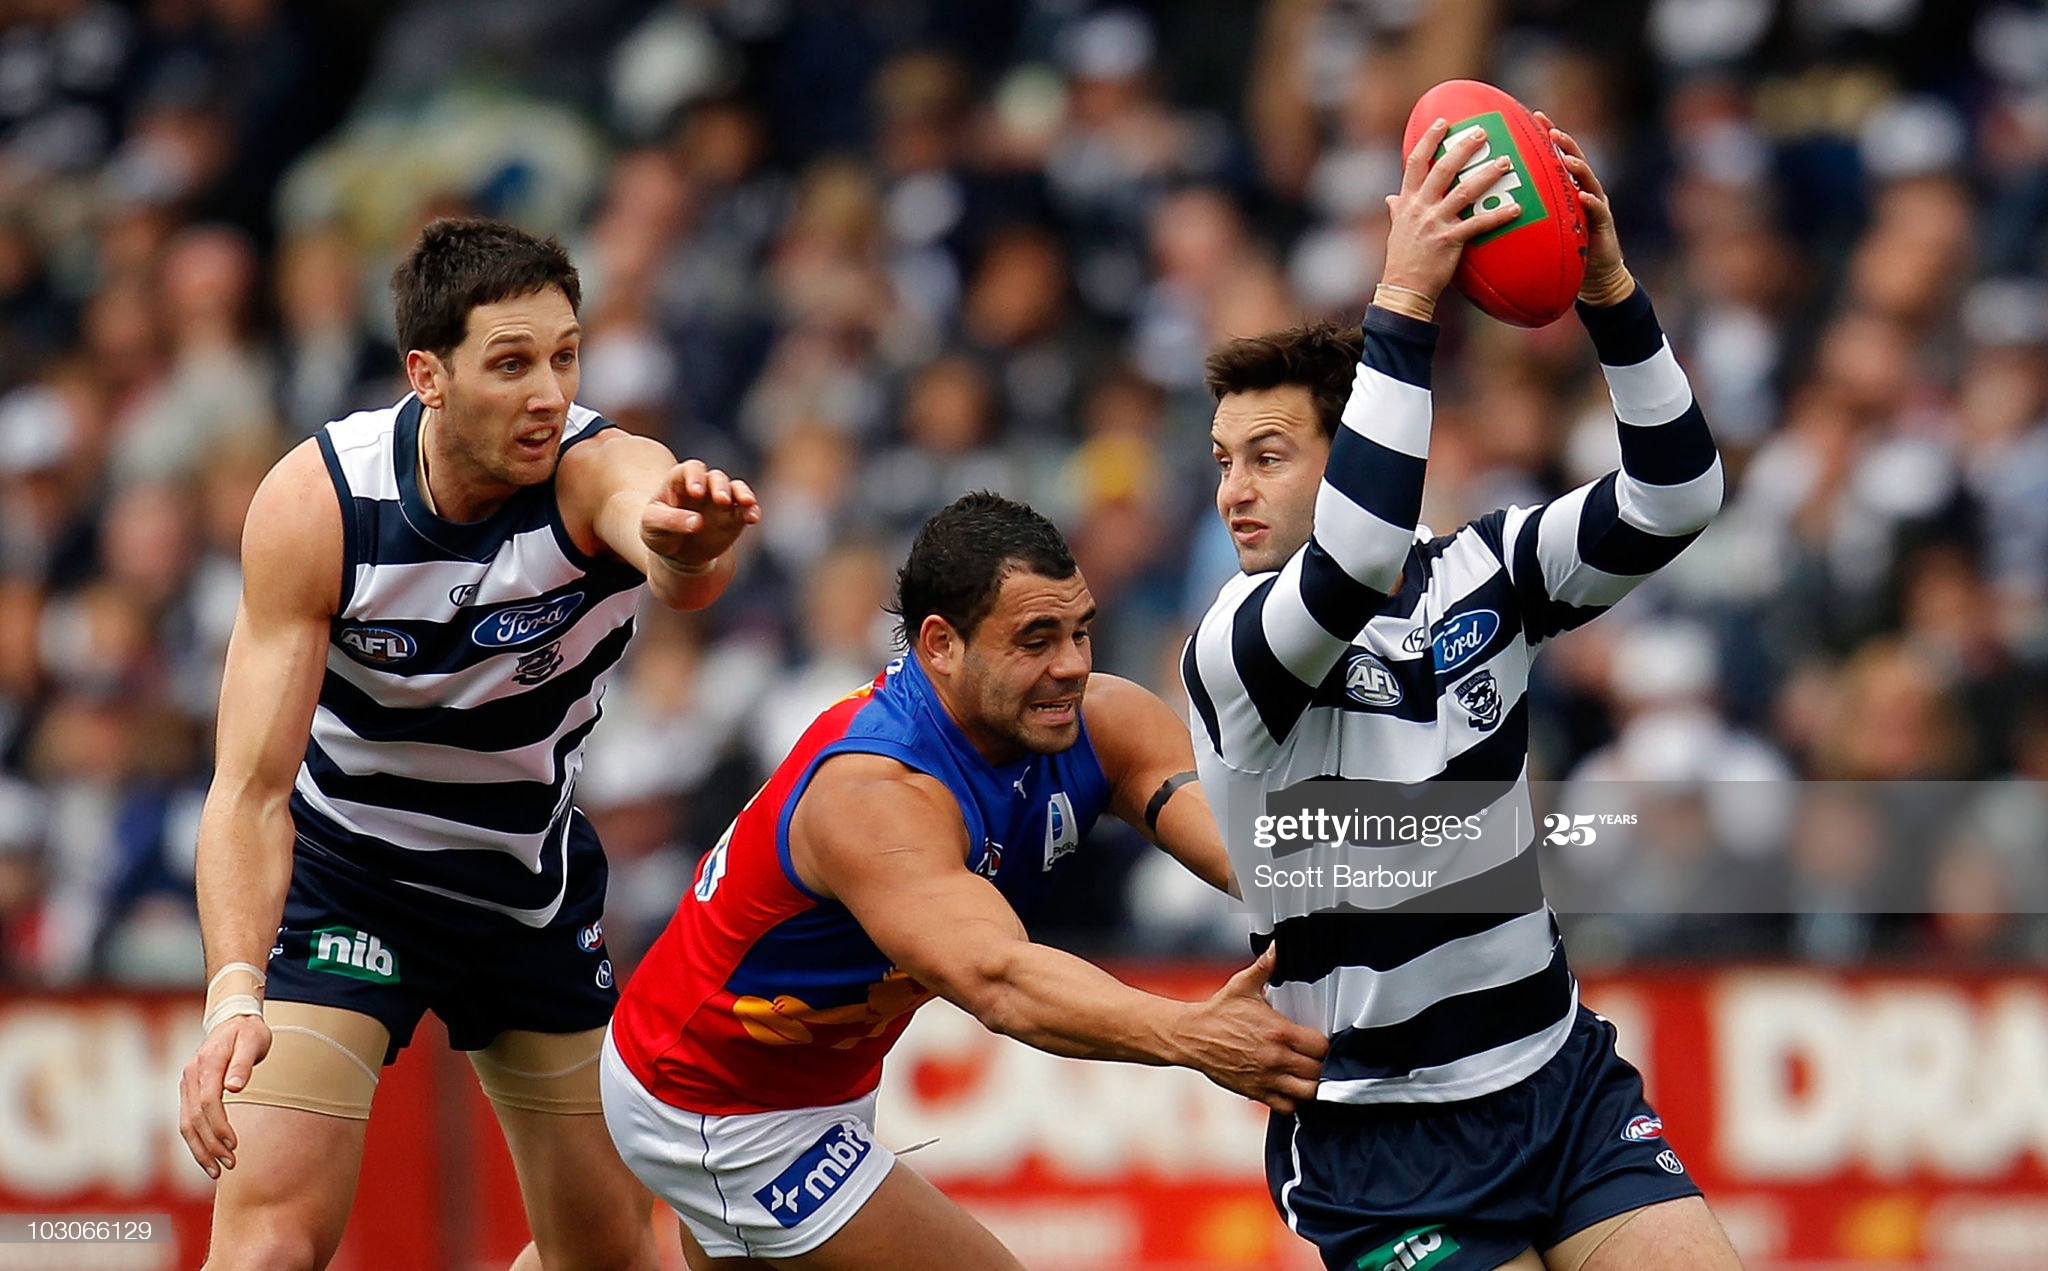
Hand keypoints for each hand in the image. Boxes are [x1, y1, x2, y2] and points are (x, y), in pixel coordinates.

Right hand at [179, 1014, 270, 1177]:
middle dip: (211, 1145)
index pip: (208, 1102)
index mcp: (206, 1064)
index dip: (219, 1127)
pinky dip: (195, 1141)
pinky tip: (207, 1157)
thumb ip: (244, 1063)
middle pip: (195, 1118)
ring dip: (200, 1150)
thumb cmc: (248, 1032)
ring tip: (216, 1171)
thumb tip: (234, 1087)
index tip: (234, 1145)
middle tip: (230, 1165)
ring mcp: (187, 1084)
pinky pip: (187, 1121)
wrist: (233, 1021)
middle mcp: (190, 1076)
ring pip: (186, 1124)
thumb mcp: (254, 1040)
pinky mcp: (189, 1091)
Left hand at [640, 459, 760, 570]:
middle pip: (716, 477)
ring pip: (735, 488)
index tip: (697, 493)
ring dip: (743, 493)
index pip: (691, 469)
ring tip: (747, 502)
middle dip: (720, 486)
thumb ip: (671, 521)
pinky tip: (754, 518)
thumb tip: (697, 522)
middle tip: (721, 499)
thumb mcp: (652, 526)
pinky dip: (752, 511)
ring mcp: (721, 500)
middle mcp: (704, 486)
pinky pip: (747, 509)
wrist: (677, 553)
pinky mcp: (735, 517)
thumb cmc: (659, 532)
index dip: (695, 476)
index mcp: (679, 482)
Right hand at [1173, 946, 1326, 1112]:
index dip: (1326, 1045)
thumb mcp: (1242, 985)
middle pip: (1319, 1071)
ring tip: (1308, 1074)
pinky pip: (1287, 1106)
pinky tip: (1291, 1087)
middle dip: (1322, 1065)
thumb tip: (1277, 946)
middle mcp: (1276, 1058)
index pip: (1322, 1047)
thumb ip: (1265, 966)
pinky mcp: (1256, 1092)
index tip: (1320, 1041)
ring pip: (1308, 1092)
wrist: (1190, 1036)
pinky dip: (1293, 1100)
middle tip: (1315, 1058)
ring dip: (1312, 1085)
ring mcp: (1267, 1078)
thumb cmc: (1218, 1012)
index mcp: (1278, 1031)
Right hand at [1378, 118, 1525, 315]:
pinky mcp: (1449, 241)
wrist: (1404, 288)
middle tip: (1482, 133)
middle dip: (1463, 148)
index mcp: (1407, 201)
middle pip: (1442, 169)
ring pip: (1463, 192)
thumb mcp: (1396, 229)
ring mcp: (1434, 223)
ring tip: (1506, 162)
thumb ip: (1397, 209)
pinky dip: (1497, 215)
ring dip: (1486, 175)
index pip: (1415, 162)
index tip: (1442, 122)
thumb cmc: (1402, 259)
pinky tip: (1515, 208)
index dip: (1428, 140)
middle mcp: (1420, 208)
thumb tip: (1390, 197)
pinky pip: (1478, 224)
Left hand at [1535, 111, 1632, 306]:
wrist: (1591, 276)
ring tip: (1566, 157)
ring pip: (1587, 180)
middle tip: (1550, 129)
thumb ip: (1524, 210)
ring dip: (1577, 167)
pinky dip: (1590, 202)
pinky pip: (1597, 211)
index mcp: (1564, 188)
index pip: (1554, 156)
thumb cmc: (1560, 248)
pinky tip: (1583, 196)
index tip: (1533, 116)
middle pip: (1573, 159)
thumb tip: (1487, 205)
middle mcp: (1581, 190)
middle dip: (1563, 142)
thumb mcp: (1539, 226)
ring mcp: (1595, 204)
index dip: (1546, 135)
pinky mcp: (1602, 224)